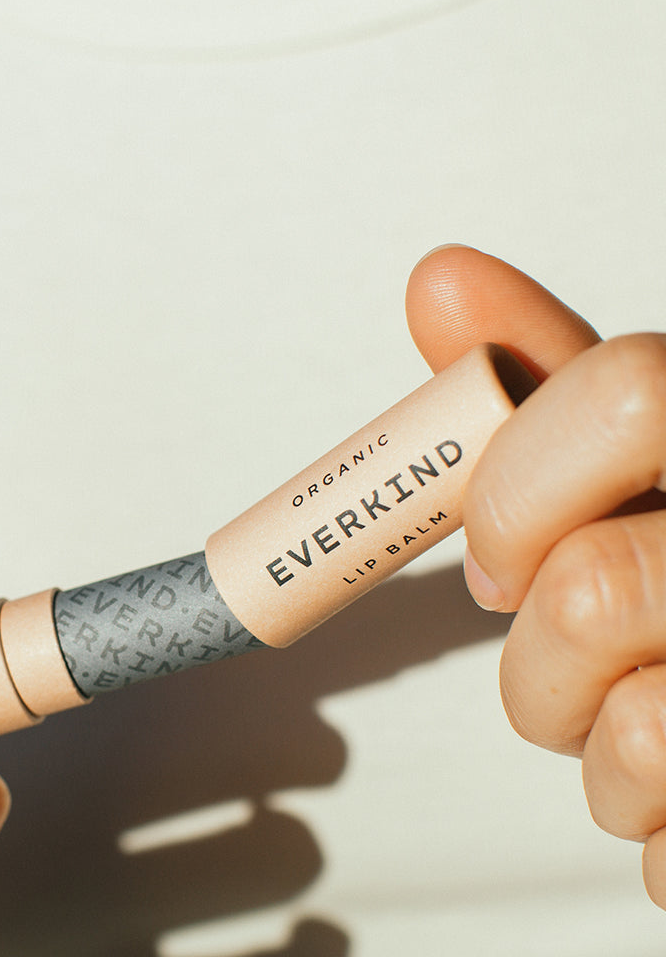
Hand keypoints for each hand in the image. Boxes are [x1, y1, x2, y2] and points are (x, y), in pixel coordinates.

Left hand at [406, 244, 665, 906]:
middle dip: (532, 638)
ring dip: (573, 718)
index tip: (494, 545)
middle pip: (588, 584)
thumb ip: (539, 378)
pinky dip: (630, 803)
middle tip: (548, 627)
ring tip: (625, 701)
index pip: (625, 395)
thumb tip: (441, 282)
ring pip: (618, 715)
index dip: (517, 486)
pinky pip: (651, 800)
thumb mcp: (611, 468)